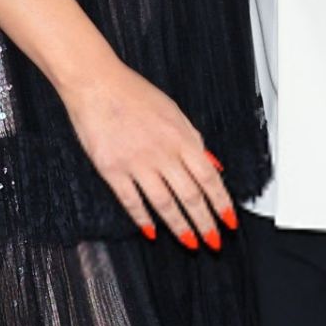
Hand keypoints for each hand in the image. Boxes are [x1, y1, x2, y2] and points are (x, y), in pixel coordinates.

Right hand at [62, 57, 236, 249]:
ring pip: (164, 203)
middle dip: (205, 222)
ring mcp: (136, 163)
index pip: (209, 177)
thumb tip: (213, 164)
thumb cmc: (134, 94)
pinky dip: (143, 218)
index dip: (221, 202)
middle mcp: (162, 152)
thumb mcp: (174, 111)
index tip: (229, 220)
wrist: (97, 84)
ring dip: (179, 226)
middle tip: (213, 240)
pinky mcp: (112, 169)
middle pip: (190, 195)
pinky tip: (151, 230)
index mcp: (181, 137)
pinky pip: (131, 201)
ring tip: (189, 242)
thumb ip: (194, 139)